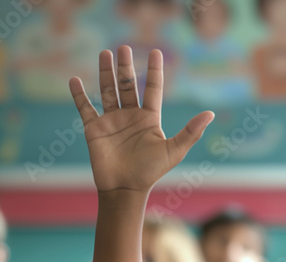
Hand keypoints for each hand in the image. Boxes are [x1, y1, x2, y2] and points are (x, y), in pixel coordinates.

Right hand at [69, 45, 213, 193]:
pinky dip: (79, 95)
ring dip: (105, 73)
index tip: (156, 52)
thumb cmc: (151, 172)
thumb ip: (191, 132)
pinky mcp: (94, 129)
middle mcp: (130, 117)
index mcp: (149, 119)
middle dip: (125, 67)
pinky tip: (74, 80)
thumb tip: (210, 114)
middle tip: (123, 48)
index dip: (154, 71)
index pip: (152, 89)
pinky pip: (85, 108)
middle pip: (127, 85)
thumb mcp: (173, 151)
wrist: (125, 188)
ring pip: (107, 91)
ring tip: (105, 53)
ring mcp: (112, 122)